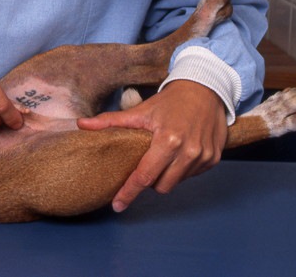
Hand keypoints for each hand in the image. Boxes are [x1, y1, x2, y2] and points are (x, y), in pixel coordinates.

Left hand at [76, 80, 226, 211]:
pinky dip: (182, 169)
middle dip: (150, 181)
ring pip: (177, 182)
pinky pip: (192, 175)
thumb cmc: (169, 101)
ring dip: (166, 175)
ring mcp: (203, 157)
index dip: (129, 192)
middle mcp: (188, 152)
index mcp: (168, 141)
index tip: (117, 206)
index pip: (144, 176)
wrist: (205, 89)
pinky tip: (179, 152)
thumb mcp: (140, 111)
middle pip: (161, 186)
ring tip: (163, 155)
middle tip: (145, 162)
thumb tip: (81, 125)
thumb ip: (110, 121)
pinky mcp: (214, 159)